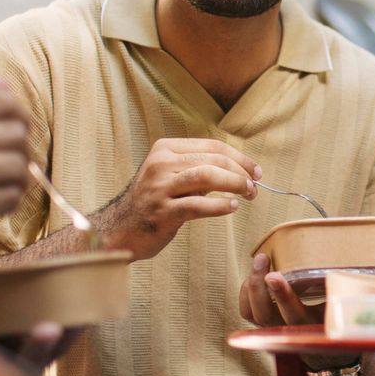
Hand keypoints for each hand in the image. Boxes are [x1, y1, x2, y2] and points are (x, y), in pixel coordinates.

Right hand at [0, 92, 29, 274]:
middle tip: (7, 165)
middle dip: (20, 149)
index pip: (2, 103)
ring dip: (16, 180)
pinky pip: (6, 199)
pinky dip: (7, 203)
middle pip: (16, 132)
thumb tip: (3, 86)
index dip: (18, 119)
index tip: (11, 135)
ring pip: (16, 167)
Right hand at [93, 138, 260, 259]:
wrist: (119, 229)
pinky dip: (220, 206)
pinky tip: (232, 207)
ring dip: (234, 184)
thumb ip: (198, 168)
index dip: (239, 157)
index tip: (255, 171)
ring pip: (207, 176)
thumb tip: (240, 170)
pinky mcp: (162, 212)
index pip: (212, 146)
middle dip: (240, 172)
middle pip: (213, 160)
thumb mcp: (170, 175)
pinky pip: (198, 205)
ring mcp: (159, 188)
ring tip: (249, 194)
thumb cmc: (153, 202)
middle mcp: (160, 164)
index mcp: (165, 149)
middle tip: (255, 186)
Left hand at [237, 255, 374, 370]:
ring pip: (253, 314)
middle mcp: (294, 334)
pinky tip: (255, 274)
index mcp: (317, 331)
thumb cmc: (355, 326)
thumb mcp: (371, 312)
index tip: (275, 275)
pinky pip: (249, 312)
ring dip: (251, 289)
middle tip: (264, 260)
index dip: (283, 297)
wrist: (340, 356)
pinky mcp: (270, 325)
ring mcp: (278, 331)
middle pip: (265, 316)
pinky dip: (248, 293)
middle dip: (261, 288)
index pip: (295, 317)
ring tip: (260, 261)